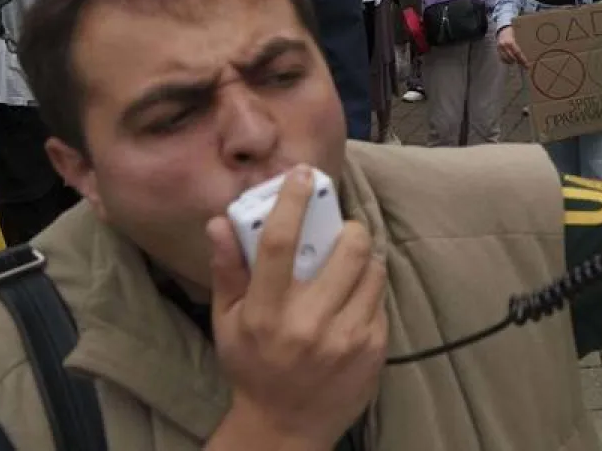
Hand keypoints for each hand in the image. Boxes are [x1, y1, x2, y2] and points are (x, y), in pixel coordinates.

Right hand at [208, 167, 387, 448]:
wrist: (284, 429)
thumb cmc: (252, 367)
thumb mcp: (228, 323)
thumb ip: (227, 270)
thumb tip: (219, 221)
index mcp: (266, 313)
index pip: (281, 243)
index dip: (293, 202)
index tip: (304, 176)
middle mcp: (308, 325)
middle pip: (347, 249)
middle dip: (348, 229)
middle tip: (341, 232)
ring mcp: (346, 339)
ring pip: (374, 269)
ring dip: (364, 259)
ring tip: (347, 267)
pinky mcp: (374, 350)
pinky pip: (382, 300)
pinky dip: (370, 292)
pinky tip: (352, 304)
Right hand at [497, 26, 527, 66]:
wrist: (502, 28)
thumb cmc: (510, 32)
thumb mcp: (515, 38)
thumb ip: (517, 47)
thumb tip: (522, 56)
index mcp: (510, 42)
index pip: (517, 53)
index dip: (522, 59)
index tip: (527, 65)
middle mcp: (505, 46)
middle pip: (512, 57)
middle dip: (518, 62)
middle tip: (524, 66)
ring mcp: (500, 48)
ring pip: (506, 58)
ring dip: (512, 62)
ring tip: (517, 64)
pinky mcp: (497, 49)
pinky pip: (501, 57)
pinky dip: (506, 60)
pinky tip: (510, 62)